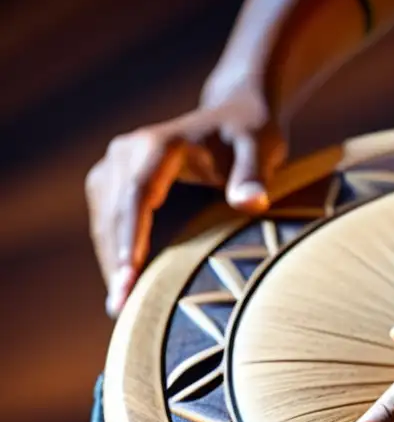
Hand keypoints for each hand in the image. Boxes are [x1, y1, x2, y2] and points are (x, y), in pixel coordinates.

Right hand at [86, 80, 285, 315]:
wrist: (235, 114)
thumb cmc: (251, 134)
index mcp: (159, 145)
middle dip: (116, 260)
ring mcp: (117, 165)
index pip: (137, 194)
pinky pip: (109, 222)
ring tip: (120, 307)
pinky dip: (115, 252)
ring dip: (111, 261)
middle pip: (114, 212)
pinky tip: (125, 285)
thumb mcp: (261, 149)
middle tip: (122, 307)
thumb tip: (251, 203)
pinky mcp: (116, 181)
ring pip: (105, 221)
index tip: (129, 273)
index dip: (131, 235)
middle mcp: (128, 151)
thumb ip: (254, 176)